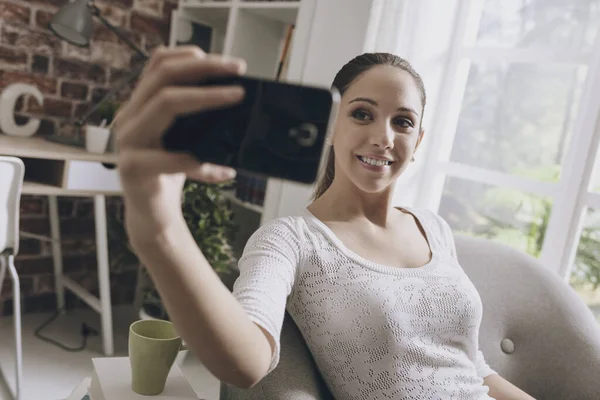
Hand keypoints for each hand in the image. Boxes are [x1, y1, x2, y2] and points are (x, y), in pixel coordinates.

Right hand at [114, 46, 245, 240]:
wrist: (151, 215)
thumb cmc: (169, 173)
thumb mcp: (183, 139)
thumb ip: (196, 119)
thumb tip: (237, 98)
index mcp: (140, 105)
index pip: (158, 63)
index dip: (190, 55)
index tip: (225, 61)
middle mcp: (130, 117)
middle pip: (163, 76)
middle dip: (204, 68)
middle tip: (237, 70)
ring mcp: (128, 141)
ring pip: (165, 104)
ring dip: (206, 98)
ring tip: (235, 97)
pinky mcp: (132, 168)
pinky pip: (167, 158)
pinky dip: (197, 161)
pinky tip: (223, 170)